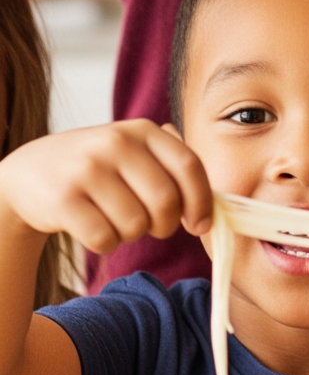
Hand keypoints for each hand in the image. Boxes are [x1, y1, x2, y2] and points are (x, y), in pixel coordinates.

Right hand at [0, 121, 211, 252]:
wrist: (29, 171)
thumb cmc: (96, 166)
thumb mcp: (132, 149)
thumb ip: (171, 163)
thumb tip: (213, 201)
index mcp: (142, 130)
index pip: (189, 165)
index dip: (202, 200)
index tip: (201, 225)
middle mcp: (116, 144)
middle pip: (166, 200)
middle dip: (166, 225)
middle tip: (154, 227)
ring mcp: (88, 170)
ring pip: (136, 224)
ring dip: (132, 234)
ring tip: (115, 220)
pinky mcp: (63, 200)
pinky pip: (104, 238)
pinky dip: (106, 243)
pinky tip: (94, 228)